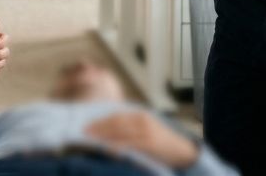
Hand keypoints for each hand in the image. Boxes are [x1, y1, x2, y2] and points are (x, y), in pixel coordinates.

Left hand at [85, 111, 199, 168]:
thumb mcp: (143, 130)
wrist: (181, 150)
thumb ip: (128, 129)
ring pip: (121, 131)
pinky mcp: (150, 143)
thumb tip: (105, 132)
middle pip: (115, 122)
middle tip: (85, 131)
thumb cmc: (159, 142)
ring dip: (104, 135)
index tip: (87, 124)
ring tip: (92, 139)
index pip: (115, 115)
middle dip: (99, 127)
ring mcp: (146, 131)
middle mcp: (142, 120)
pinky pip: (130, 143)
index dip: (100, 120)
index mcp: (139, 115)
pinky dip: (118, 145)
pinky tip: (108, 148)